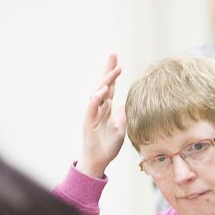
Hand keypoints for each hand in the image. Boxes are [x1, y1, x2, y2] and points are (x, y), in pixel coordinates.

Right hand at [79, 53, 124, 177]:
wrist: (98, 160)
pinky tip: (104, 89)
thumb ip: (122, 114)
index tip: (119, 61)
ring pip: (98, 92)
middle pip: (103, 84)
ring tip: (115, 69)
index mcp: (107, 108)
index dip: (114, 74)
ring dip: (106, 80)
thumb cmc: (108, 145)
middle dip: (108, 69)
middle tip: (113, 54)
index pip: (111, 87)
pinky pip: (93, 106)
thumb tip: (126, 103)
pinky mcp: (89, 121)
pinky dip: (98, 97)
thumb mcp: (121, 127)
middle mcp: (99, 107)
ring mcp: (93, 113)